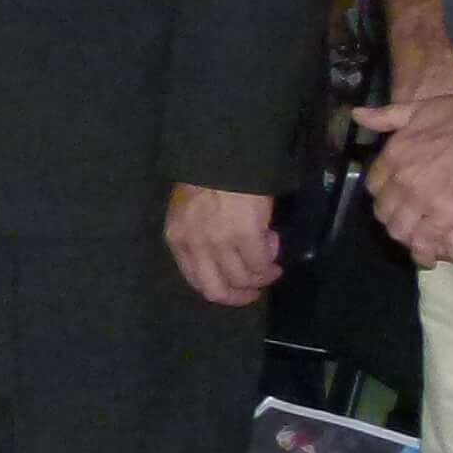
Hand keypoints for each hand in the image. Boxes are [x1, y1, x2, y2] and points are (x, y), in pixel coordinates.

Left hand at [163, 184, 284, 306]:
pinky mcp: (245, 237)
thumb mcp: (189, 212)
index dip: (220, 290)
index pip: (195, 280)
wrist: (223, 156)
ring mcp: (220, 243)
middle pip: (216, 290)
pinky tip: (274, 248)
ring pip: (243, 279)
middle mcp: (195, 246)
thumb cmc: (207, 179)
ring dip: (261, 276)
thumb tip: (226, 259)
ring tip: (271, 265)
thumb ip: (199, 237)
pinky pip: (261, 263)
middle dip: (239, 296)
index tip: (236, 288)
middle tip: (256, 290)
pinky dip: (270, 262)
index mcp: (178, 240)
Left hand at [356, 87, 452, 269]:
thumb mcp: (417, 108)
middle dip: (393, 221)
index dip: (383, 197)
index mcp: (393, 155)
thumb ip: (386, 116)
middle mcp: (401, 179)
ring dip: (407, 239)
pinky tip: (429, 258)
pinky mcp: (446, 213)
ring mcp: (422, 198)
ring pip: (401, 229)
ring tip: (416, 245)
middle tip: (405, 228)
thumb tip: (357, 115)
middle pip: (385, 211)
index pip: (375, 186)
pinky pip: (426, 240)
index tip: (393, 202)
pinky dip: (425, 252)